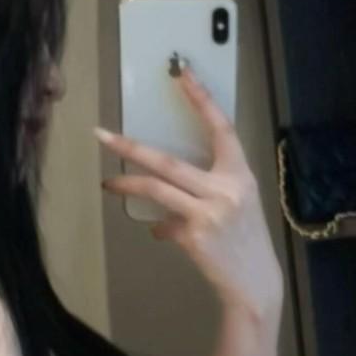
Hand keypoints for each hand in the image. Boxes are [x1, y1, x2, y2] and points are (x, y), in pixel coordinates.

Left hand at [97, 65, 282, 319]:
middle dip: (130, 147)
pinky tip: (160, 232)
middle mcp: (226, 189)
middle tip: (101, 135)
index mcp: (240, 173)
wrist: (254, 283)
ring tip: (107, 183)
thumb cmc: (245, 240)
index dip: (201, 99)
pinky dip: (158, 226)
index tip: (182, 73)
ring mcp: (208, 212)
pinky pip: (163, 222)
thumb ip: (208, 188)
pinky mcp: (194, 236)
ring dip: (126, 184)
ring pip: (155, 188)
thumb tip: (170, 188)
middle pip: (167, 160)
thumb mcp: (236, 205)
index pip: (220, 127)